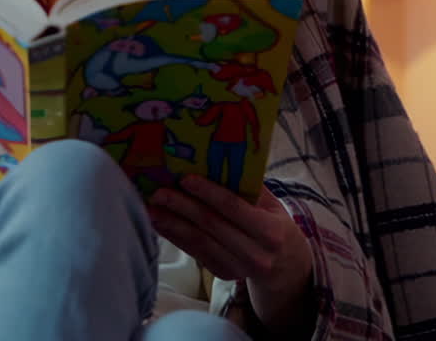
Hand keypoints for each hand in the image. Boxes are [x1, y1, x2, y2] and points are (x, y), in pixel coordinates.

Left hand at [147, 176, 313, 335]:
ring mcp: (238, 268)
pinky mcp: (222, 274)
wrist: (284, 265)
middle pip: (211, 225)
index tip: (185, 178)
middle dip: (182, 206)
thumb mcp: (271, 204)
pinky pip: (194, 253)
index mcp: (270, 230)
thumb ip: (247, 186)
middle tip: (159, 191)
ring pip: (199, 242)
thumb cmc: (273, 223)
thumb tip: (214, 160)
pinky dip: (174, 237)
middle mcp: (255, 253)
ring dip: (172, 223)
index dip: (208, 192)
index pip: (233, 208)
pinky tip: (159, 223)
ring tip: (151, 207)